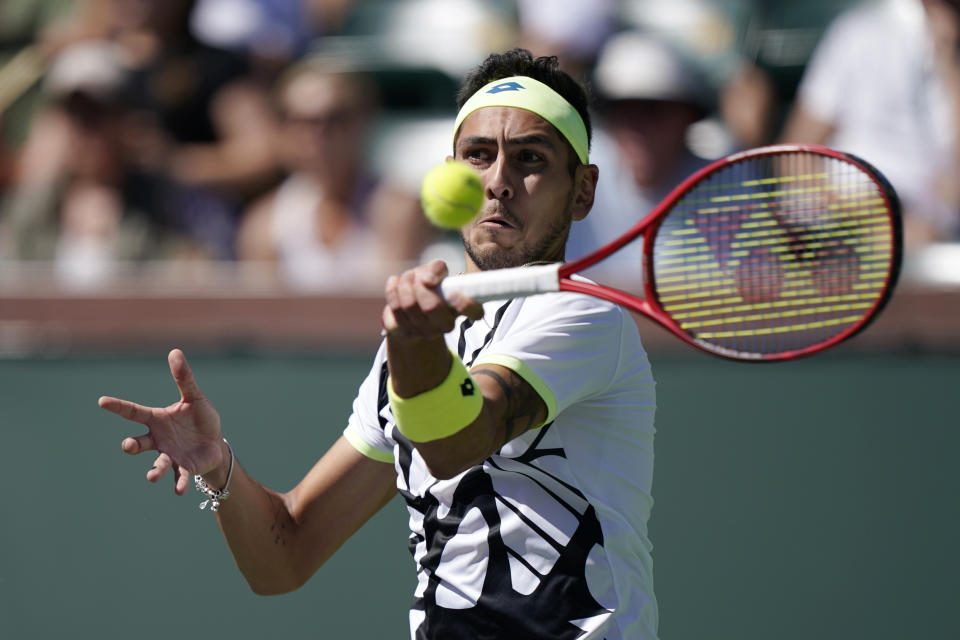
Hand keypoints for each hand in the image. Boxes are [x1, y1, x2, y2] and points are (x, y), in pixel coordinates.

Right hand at [99, 348, 227, 494]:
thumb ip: (184, 379)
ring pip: (157, 463)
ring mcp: (169, 455)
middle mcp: (158, 439)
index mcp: (157, 420)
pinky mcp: (184, 468)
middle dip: (131, 445)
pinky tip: (178, 491)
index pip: (133, 412)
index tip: (102, 401)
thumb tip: (175, 352)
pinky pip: (179, 476)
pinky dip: (179, 483)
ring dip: (154, 470)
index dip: (118, 406)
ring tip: (151, 476)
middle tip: (129, 445)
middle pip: (138, 443)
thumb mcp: (195, 398)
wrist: (215, 444)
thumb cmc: (201, 420)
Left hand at [381, 260, 482, 343]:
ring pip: (409, 304)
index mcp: (460, 308)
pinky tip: (394, 282)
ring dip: (405, 283)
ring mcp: (425, 332)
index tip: (452, 293)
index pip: (475, 312)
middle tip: (418, 276)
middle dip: (420, 284)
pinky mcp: (405, 333)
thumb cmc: (430, 286)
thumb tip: (428, 279)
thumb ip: (437, 268)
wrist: (411, 308)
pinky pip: (395, 308)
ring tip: (408, 277)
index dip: (465, 304)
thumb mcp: (437, 272)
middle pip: (431, 306)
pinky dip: (392, 289)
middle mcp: (446, 325)